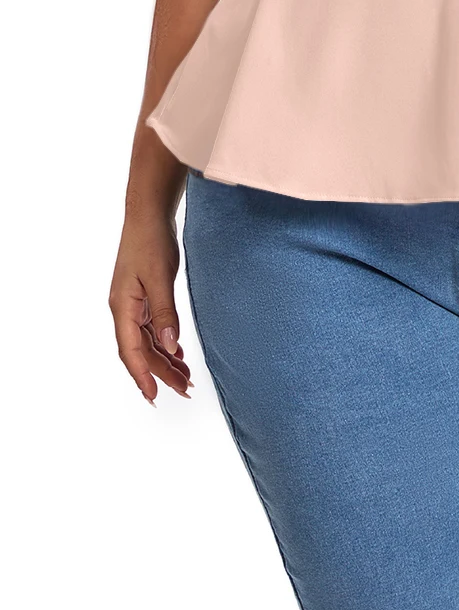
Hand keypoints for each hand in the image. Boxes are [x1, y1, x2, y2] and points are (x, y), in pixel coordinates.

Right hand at [109, 211, 193, 404]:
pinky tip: (177, 352)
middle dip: (161, 371)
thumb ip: (165, 312)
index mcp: (122, 307)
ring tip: (185, 377)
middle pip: (140, 350)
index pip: (130, 351)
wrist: (149, 214)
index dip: (142, 375)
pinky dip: (164, 342)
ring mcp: (132, 303)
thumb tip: (170, 345)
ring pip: (147, 341)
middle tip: (184, 389)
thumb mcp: (160, 277)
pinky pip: (151, 328)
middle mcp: (124, 309)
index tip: (155, 395)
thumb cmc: (151, 241)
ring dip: (164, 359)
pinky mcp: (142, 296)